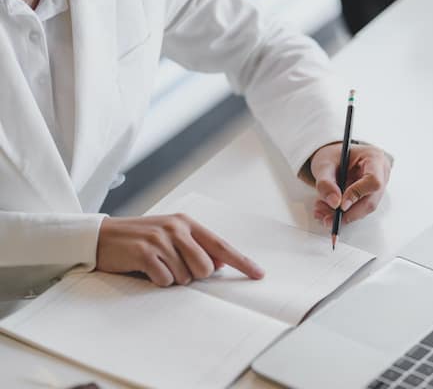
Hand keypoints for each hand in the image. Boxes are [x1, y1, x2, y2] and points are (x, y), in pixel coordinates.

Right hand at [96, 214, 263, 286]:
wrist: (100, 236)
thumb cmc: (139, 239)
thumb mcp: (170, 237)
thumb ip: (196, 247)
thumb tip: (220, 263)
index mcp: (187, 223)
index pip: (221, 245)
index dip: (242, 262)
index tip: (258, 274)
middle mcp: (176, 228)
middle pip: (205, 268)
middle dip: (193, 275)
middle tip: (172, 267)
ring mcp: (160, 239)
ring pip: (185, 276)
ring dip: (172, 278)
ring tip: (156, 266)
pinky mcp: (144, 253)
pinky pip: (165, 280)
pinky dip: (157, 281)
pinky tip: (146, 270)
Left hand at [310, 143, 391, 226]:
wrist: (334, 159)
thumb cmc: (333, 156)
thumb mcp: (324, 164)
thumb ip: (326, 182)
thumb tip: (334, 203)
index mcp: (374, 159)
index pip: (373, 181)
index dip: (357, 194)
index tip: (340, 205)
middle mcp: (381, 174)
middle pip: (370, 201)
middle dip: (347, 214)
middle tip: (327, 219)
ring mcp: (377, 188)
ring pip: (363, 210)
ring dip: (341, 216)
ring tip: (321, 211)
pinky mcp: (369, 198)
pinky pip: (357, 211)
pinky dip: (341, 215)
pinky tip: (326, 211)